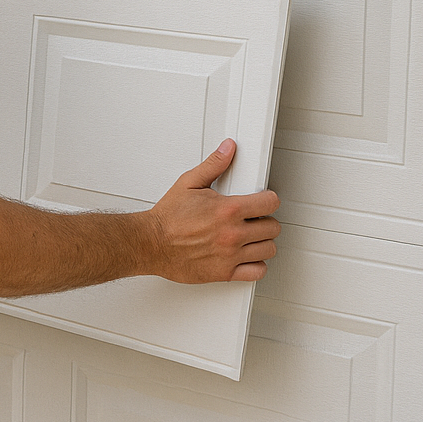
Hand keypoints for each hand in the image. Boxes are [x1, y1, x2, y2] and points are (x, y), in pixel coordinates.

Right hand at [144, 139, 280, 283]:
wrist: (150, 243)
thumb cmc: (167, 217)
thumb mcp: (189, 183)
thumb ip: (213, 165)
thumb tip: (228, 149)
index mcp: (228, 209)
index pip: (270, 203)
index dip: (268, 200)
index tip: (263, 202)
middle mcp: (233, 233)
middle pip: (273, 228)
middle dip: (265, 221)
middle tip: (254, 220)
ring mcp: (230, 255)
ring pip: (268, 249)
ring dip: (262, 242)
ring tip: (251, 237)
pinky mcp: (224, 272)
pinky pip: (257, 272)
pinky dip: (257, 265)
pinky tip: (248, 257)